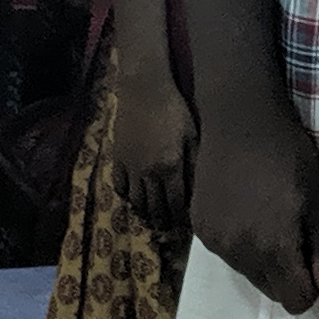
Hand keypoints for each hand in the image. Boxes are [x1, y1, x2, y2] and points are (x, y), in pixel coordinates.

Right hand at [110, 61, 196, 234]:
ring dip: (144, 212)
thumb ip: (195, 162)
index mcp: (170, 167)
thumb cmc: (174, 108)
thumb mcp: (192, 134)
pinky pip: (119, 185)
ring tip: (151, 218)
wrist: (143, 89)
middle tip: (167, 228)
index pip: (176, 203)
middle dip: (162, 221)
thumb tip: (201, 186)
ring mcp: (130, 166)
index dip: (180, 218)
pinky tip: (133, 198)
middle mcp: (149, 172)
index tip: (185, 225)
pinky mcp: (118, 157)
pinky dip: (126, 196)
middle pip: (155, 207)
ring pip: (136, 200)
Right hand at [192, 88, 318, 315]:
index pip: (296, 301)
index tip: (315, 253)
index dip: (312, 284)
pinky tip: (247, 209)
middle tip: (295, 230)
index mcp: (272, 247)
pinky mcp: (199, 228)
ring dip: (264, 260)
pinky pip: (229, 255)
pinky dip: (242, 244)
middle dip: (289, 273)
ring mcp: (214, 241)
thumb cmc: (291, 155)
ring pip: (249, 274)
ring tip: (270, 216)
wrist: (241, 118)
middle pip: (272, 292)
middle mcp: (238, 252)